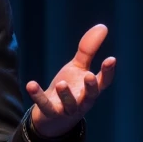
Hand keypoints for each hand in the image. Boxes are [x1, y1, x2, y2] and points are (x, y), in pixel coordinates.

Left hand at [26, 23, 115, 138]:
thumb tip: (103, 26)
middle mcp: (83, 101)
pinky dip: (38, 96)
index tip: (111, 59)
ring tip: (61, 84)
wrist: (52, 115)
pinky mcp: (50, 113)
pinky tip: (31, 84)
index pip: (104, 82)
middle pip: (90, 96)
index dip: (108, 72)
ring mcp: (67, 109)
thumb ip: (88, 50)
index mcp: (91, 89)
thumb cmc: (70, 88)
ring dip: (66, 95)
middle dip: (91, 87)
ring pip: (69, 105)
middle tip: (89, 75)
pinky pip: (45, 105)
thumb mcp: (78, 67)